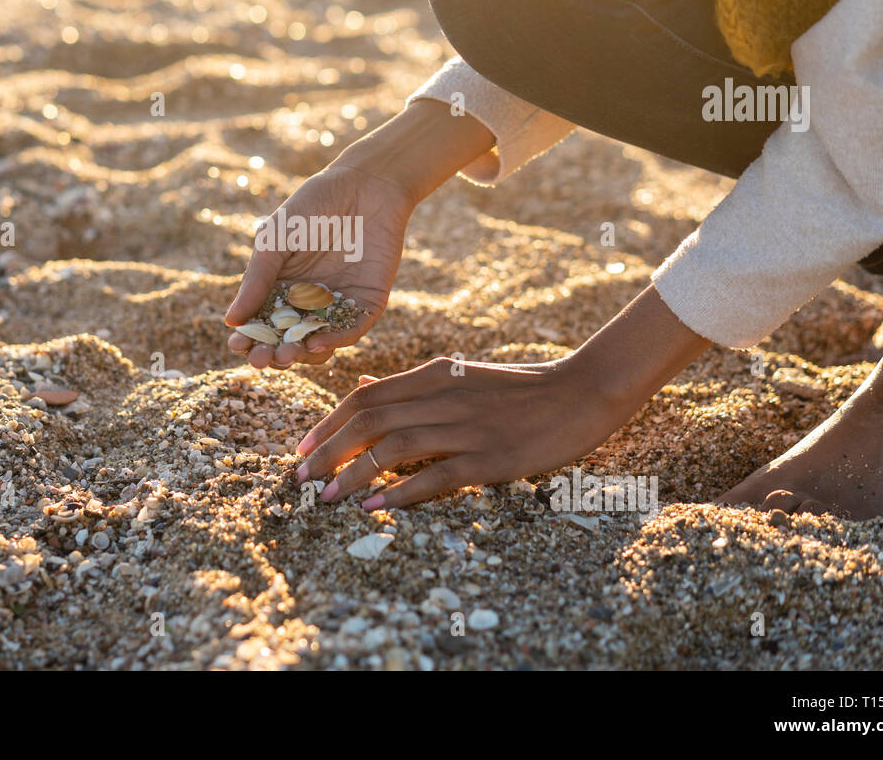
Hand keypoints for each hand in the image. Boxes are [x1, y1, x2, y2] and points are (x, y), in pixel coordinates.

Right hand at [224, 162, 412, 367]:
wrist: (365, 185)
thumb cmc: (312, 207)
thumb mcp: (275, 241)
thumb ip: (257, 280)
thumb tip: (230, 321)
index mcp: (281, 288)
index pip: (261, 323)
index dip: (248, 339)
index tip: (236, 346)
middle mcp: (308, 302)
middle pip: (286, 340)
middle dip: (272, 354)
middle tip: (261, 359)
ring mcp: (338, 306)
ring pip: (317, 344)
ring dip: (302, 355)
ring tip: (288, 355)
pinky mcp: (368, 304)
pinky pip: (350, 331)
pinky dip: (334, 341)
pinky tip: (317, 344)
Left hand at [294, 356, 624, 507]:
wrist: (580, 392)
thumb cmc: (517, 389)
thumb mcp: (457, 375)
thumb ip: (408, 386)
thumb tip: (361, 385)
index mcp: (431, 375)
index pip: (363, 397)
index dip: (326, 424)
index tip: (302, 450)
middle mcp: (441, 397)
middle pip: (368, 422)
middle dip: (328, 452)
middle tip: (302, 479)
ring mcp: (466, 428)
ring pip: (392, 448)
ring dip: (353, 475)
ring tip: (328, 498)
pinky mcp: (489, 458)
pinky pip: (434, 476)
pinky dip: (399, 493)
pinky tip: (375, 508)